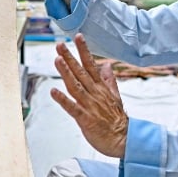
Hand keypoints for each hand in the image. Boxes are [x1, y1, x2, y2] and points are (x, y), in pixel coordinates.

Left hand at [51, 33, 128, 158]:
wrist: (124, 139)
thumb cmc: (117, 119)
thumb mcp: (115, 95)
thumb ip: (108, 79)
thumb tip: (106, 64)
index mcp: (100, 87)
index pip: (91, 65)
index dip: (84, 50)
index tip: (78, 37)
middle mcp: (94, 93)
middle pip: (80, 72)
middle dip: (70, 57)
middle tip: (60, 45)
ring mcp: (89, 105)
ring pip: (75, 86)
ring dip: (66, 73)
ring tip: (57, 60)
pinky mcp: (85, 119)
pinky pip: (72, 107)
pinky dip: (63, 99)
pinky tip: (54, 91)